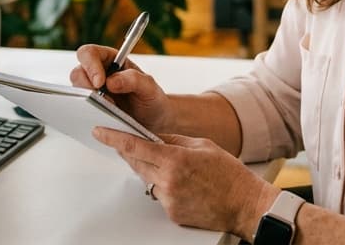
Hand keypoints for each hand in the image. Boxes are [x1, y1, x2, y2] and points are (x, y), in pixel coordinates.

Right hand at [70, 44, 172, 132]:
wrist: (155, 122)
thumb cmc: (152, 100)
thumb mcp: (150, 87)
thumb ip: (134, 79)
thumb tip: (111, 81)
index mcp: (111, 60)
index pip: (90, 53)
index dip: (90, 65)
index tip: (100, 82)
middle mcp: (99, 73)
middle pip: (78, 72)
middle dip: (87, 87)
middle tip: (104, 101)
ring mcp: (93, 91)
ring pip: (77, 91)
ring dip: (89, 101)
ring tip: (109, 110)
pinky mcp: (91, 108)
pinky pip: (80, 108)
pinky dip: (87, 112)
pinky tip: (102, 118)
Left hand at [93, 128, 279, 238]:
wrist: (245, 205)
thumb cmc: (229, 175)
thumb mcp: (202, 145)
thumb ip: (173, 140)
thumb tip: (152, 137)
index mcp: (175, 160)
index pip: (135, 146)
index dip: (113, 138)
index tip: (100, 131)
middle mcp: (168, 181)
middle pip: (135, 163)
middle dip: (130, 151)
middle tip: (129, 142)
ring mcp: (169, 200)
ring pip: (146, 179)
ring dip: (149, 169)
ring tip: (171, 165)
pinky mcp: (172, 213)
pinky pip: (158, 195)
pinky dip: (162, 186)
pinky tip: (182, 183)